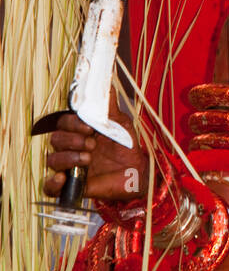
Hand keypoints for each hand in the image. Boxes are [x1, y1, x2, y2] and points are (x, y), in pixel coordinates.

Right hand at [44, 92, 148, 211]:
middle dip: (72, 140)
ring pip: (52, 160)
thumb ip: (109, 106)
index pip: (63, 122)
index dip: (72, 123)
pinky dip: (52, 183)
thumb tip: (107, 83)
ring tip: (88, 158)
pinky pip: (49, 187)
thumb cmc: (126, 146)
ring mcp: (69, 167)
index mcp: (79, 130)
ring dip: (67, 158)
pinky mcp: (70, 186)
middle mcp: (70, 147)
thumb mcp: (120, 123)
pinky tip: (63, 178)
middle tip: (92, 144)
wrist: (137, 171)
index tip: (89, 127)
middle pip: (55, 140)